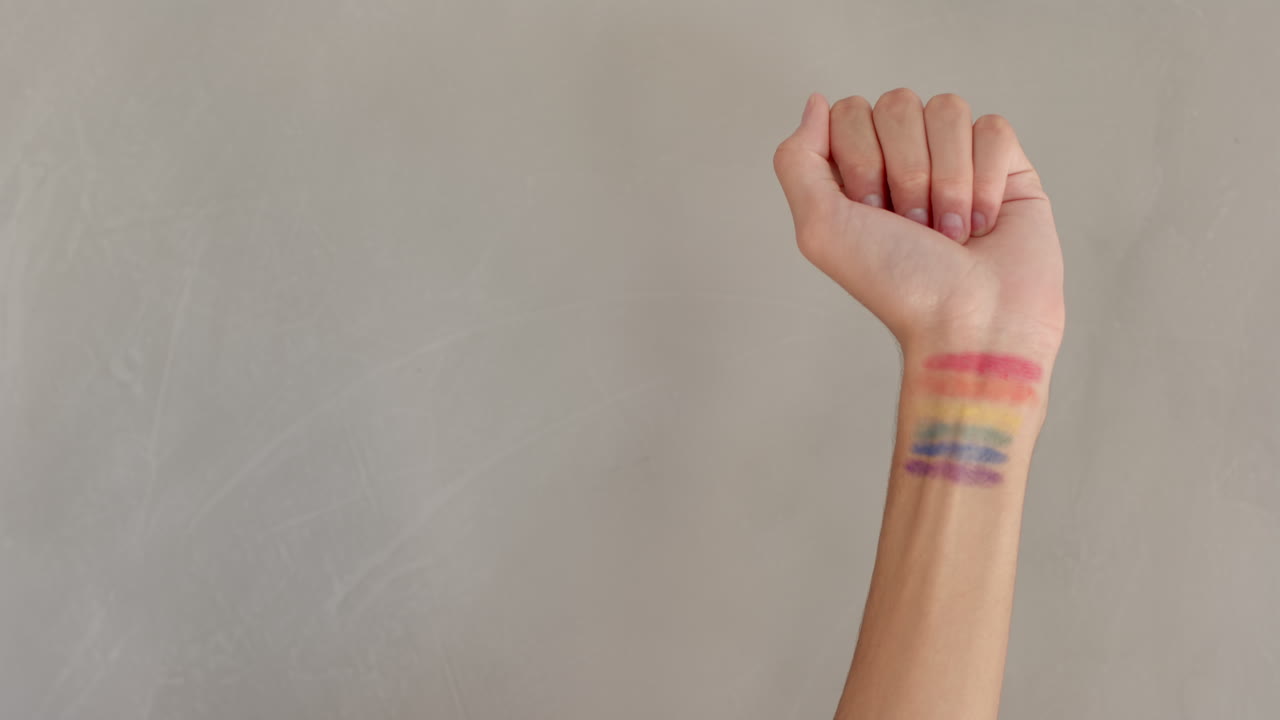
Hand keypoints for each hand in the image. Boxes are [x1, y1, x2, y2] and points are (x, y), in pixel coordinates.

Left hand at [772, 89, 1064, 354]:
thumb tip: (815, 102)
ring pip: (948, 110)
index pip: (851, 111)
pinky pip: (994, 130)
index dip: (861, 158)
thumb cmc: (898, 286)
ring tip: (950, 232)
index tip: (871, 212)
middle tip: (914, 226)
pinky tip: (983, 224)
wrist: (971, 322)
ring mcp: (958, 159)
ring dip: (947, 180)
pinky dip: (986, 181)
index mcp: (859, 170)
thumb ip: (797, 161)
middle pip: (898, 104)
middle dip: (905, 171)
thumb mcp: (819, 229)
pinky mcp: (1008, 167)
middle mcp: (907, 158)